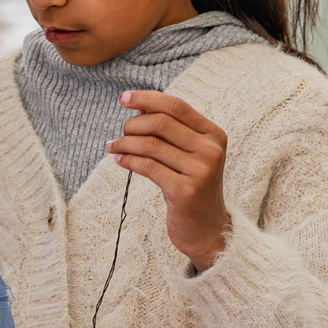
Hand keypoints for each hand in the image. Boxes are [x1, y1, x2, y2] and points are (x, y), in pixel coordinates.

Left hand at [108, 89, 229, 270]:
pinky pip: (147, 166)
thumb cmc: (192, 186)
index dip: (147, 98)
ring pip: (150, 144)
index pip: (176, 106)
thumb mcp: (189, 154)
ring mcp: (200, 171)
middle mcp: (211, 150)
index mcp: (214, 134)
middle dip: (133, 124)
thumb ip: (171, 131)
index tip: (123, 98)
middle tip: (120, 133)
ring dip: (125, 143)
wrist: (208, 229)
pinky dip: (128, 160)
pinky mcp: (185, 191)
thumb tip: (138, 107)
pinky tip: (120, 160)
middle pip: (160, 122)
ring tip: (113, 147)